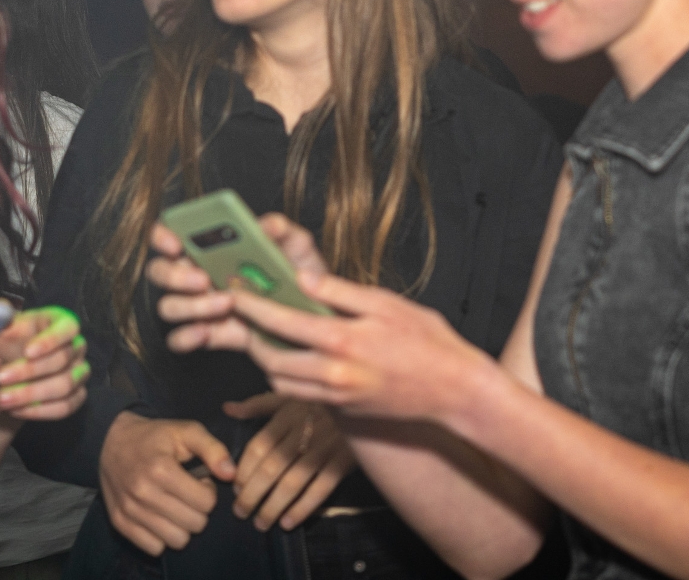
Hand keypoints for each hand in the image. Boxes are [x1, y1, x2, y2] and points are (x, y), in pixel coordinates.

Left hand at [0, 306, 88, 422]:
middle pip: (62, 360)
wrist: (8, 370)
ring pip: (64, 386)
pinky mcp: (76, 397)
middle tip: (0, 378)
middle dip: (29, 372)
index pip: (68, 329)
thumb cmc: (8, 342)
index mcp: (62, 323)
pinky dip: (39, 411)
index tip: (27, 352)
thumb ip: (1, 317)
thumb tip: (1, 310)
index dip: (50, 341)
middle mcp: (77, 347)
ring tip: (2, 398)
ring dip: (31, 394)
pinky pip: (65, 408)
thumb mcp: (2, 327)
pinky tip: (15, 409)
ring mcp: (79, 373)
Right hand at [99, 411, 236, 554]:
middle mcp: (144, 493)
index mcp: (162, 469)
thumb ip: (213, 449)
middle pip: (195, 524)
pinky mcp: (120, 522)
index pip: (206, 502)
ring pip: (177, 540)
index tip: (199, 481)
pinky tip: (161, 517)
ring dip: (182, 526)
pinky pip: (154, 548)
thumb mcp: (186, 431)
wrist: (111, 441)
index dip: (208, 491)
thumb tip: (231, 474)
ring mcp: (130, 510)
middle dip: (199, 510)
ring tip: (176, 505)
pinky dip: (162, 537)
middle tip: (189, 494)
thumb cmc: (155, 436)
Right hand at [148, 214, 329, 353]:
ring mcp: (199, 305)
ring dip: (191, 305)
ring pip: (169, 306)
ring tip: (226, 303)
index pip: (170, 235)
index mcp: (210, 246)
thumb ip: (282, 231)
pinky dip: (187, 336)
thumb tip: (266, 226)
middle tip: (203, 278)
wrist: (312, 317)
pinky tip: (207, 332)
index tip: (176, 243)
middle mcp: (196, 273)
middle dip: (175, 275)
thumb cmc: (299, 273)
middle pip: (160, 271)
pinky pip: (179, 338)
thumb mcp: (297, 246)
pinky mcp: (208, 333)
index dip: (164, 236)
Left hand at [227, 273, 499, 426]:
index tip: (234, 292)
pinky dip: (287, 375)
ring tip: (264, 333)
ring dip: (265, 358)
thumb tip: (303, 279)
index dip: (252, 306)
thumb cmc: (428, 341)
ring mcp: (338, 395)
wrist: (455, 391)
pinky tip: (292, 355)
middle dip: (250, 336)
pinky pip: (300, 394)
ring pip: (281, 380)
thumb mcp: (387, 304)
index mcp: (343, 340)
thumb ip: (341, 293)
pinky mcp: (344, 408)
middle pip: (270, 358)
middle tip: (244, 315)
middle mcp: (334, 373)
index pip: (282, 321)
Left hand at [227, 391, 355, 530]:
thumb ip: (258, 404)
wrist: (362, 399)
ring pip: (293, 482)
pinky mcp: (343, 462)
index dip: (244, 471)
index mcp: (288, 414)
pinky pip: (320, 489)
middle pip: (272, 467)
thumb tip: (228, 409)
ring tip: (261, 522)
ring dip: (273, 506)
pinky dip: (302, 508)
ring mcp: (325, 447)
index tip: (235, 489)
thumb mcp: (290, 396)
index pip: (259, 446)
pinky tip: (288, 522)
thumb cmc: (319, 401)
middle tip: (241, 512)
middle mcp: (304, 430)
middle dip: (252, 494)